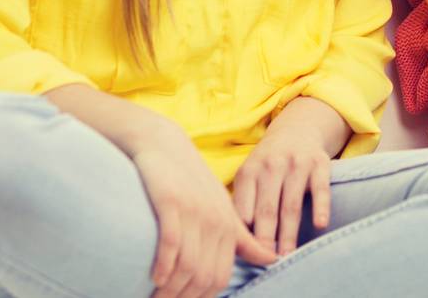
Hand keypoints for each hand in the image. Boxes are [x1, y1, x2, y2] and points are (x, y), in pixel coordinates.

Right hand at [131, 124, 275, 297]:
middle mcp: (215, 220)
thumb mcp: (221, 209)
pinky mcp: (172, 202)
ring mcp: (195, 211)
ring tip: (156, 297)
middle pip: (204, 276)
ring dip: (170, 290)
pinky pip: (172, 244)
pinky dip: (164, 266)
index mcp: (228, 226)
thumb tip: (271, 260)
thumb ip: (244, 238)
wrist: (164, 144)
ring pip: (188, 266)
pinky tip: (155, 278)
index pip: (220, 276)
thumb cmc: (191, 181)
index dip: (201, 297)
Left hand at [232, 108, 336, 258]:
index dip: (244, 235)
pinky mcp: (320, 163)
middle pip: (267, 210)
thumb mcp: (250, 175)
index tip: (246, 255)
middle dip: (265, 239)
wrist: (298, 128)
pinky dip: (320, 207)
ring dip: (289, 234)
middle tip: (266, 262)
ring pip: (291, 205)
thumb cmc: (268, 164)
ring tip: (287, 256)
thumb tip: (236, 243)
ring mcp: (297, 163)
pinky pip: (321, 188)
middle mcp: (272, 165)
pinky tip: (319, 225)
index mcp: (249, 171)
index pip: (243, 209)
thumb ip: (242, 203)